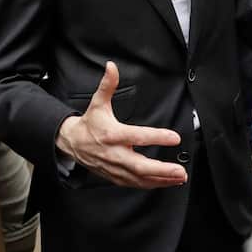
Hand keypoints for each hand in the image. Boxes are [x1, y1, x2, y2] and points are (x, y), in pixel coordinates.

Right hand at [55, 62, 186, 188]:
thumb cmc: (89, 124)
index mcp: (113, 134)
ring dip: (161, 179)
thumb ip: (107, 85)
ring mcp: (115, 168)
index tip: (174, 137)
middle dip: (162, 170)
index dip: (157, 137)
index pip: (138, 136)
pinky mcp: (116, 176)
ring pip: (140, 178)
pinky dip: (152, 184)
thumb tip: (111, 66)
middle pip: (140, 166)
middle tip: (180, 170)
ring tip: (179, 177)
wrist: (72, 144)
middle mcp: (115, 154)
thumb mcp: (98, 103)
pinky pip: (136, 183)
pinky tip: (166, 182)